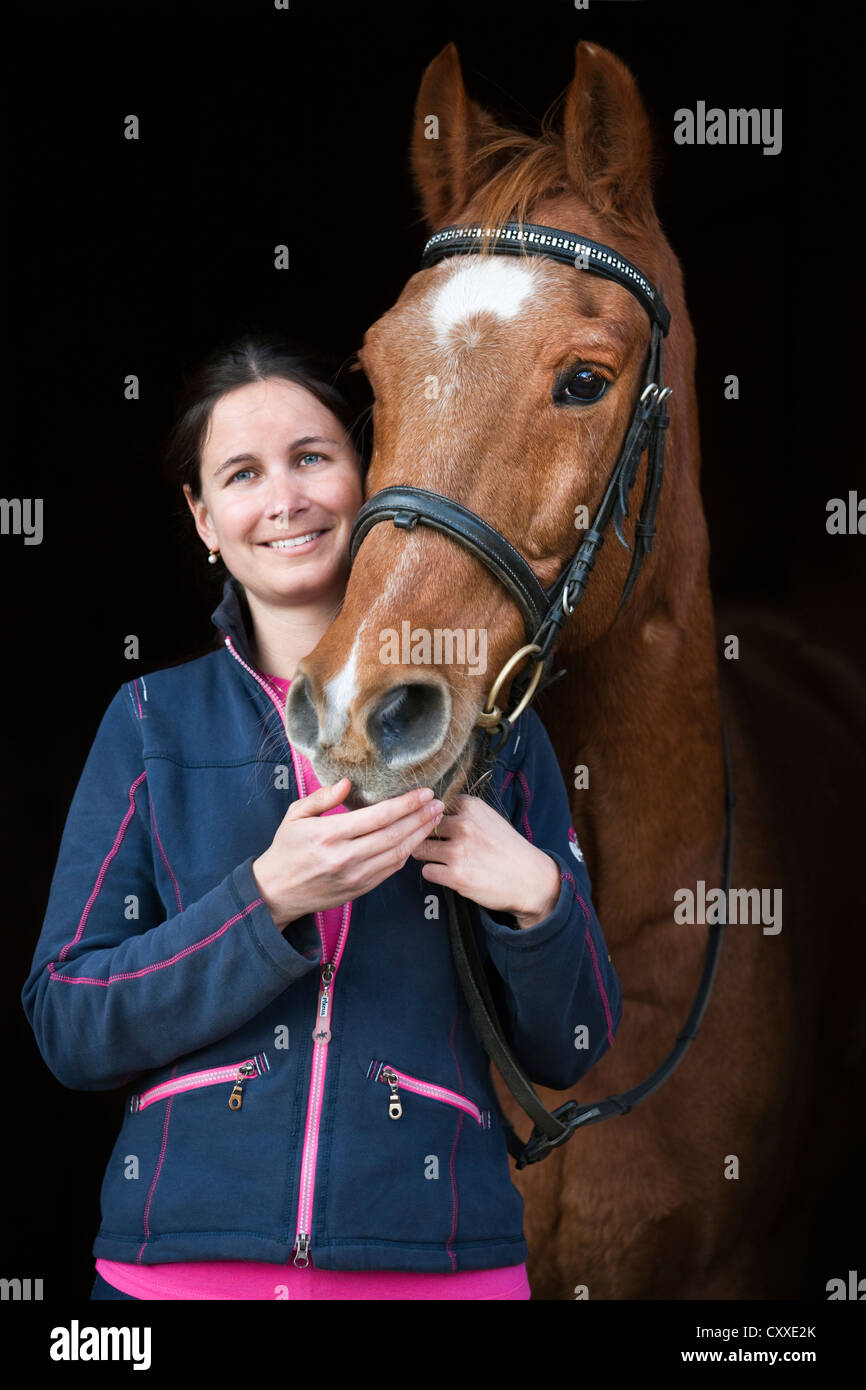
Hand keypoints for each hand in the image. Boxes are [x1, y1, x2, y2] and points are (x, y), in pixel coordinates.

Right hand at [252, 778, 443, 929]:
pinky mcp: (360, 889)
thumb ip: (321, 798)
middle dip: (421, 816)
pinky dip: (408, 853)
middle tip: (438, 802)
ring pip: (398, 854)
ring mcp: (355, 876)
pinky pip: (391, 870)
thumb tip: (347, 783)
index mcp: (329, 835)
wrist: (276, 893)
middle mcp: (346, 857)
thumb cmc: (286, 850)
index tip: (424, 791)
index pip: (378, 816)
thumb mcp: (295, 816)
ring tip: (435, 818)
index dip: (406, 803)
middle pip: (394, 834)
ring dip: (420, 834)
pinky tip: (417, 838)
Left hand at [410, 794, 561, 928]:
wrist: (530, 878)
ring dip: (427, 856)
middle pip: (422, 827)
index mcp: (471, 806)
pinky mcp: (455, 875)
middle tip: (438, 847)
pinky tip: (449, 874)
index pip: (432, 806)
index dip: (432, 819)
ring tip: (443, 861)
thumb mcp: (489, 818)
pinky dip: (434, 874)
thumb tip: (431, 811)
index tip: (440, 828)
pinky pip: (427, 871)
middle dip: (426, 838)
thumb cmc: (508, 848)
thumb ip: (463, 813)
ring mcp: (458, 851)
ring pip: (420, 849)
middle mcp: (463, 825)